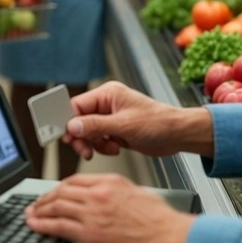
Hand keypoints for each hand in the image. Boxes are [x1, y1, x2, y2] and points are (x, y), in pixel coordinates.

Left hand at [25, 174, 195, 242]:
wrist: (170, 236)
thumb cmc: (161, 220)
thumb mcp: (138, 193)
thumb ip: (118, 193)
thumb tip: (109, 199)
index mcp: (109, 182)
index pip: (74, 181)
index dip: (58, 188)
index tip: (52, 193)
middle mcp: (98, 194)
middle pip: (61, 192)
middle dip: (44, 199)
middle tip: (36, 204)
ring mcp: (92, 213)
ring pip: (56, 207)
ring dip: (39, 211)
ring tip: (31, 215)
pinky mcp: (90, 233)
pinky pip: (59, 226)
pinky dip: (43, 225)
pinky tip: (35, 226)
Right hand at [62, 81, 211, 160]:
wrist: (178, 135)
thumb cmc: (159, 123)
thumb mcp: (124, 126)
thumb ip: (95, 126)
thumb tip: (73, 126)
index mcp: (107, 94)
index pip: (76, 105)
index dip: (68, 120)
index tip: (62, 134)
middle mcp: (107, 104)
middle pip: (79, 120)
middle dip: (81, 136)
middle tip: (84, 148)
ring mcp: (111, 118)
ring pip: (87, 132)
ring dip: (94, 143)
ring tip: (108, 147)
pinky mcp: (115, 130)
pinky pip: (98, 139)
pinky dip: (103, 147)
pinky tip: (115, 147)